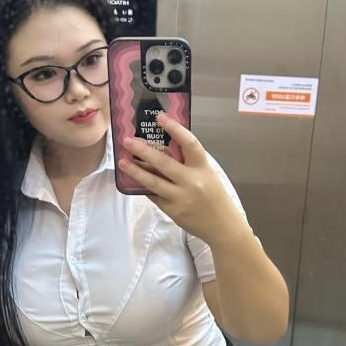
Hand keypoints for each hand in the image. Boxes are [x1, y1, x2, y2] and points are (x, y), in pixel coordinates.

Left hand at [118, 112, 248, 246]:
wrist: (222, 227)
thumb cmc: (214, 196)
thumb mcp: (207, 174)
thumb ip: (189, 163)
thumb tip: (162, 148)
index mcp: (203, 168)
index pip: (189, 143)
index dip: (174, 128)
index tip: (160, 117)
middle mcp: (192, 181)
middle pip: (164, 162)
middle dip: (143, 150)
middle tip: (128, 141)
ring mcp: (181, 197)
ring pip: (153, 181)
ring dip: (136, 171)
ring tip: (122, 162)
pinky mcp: (173, 210)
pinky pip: (155, 195)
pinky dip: (145, 187)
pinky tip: (134, 180)